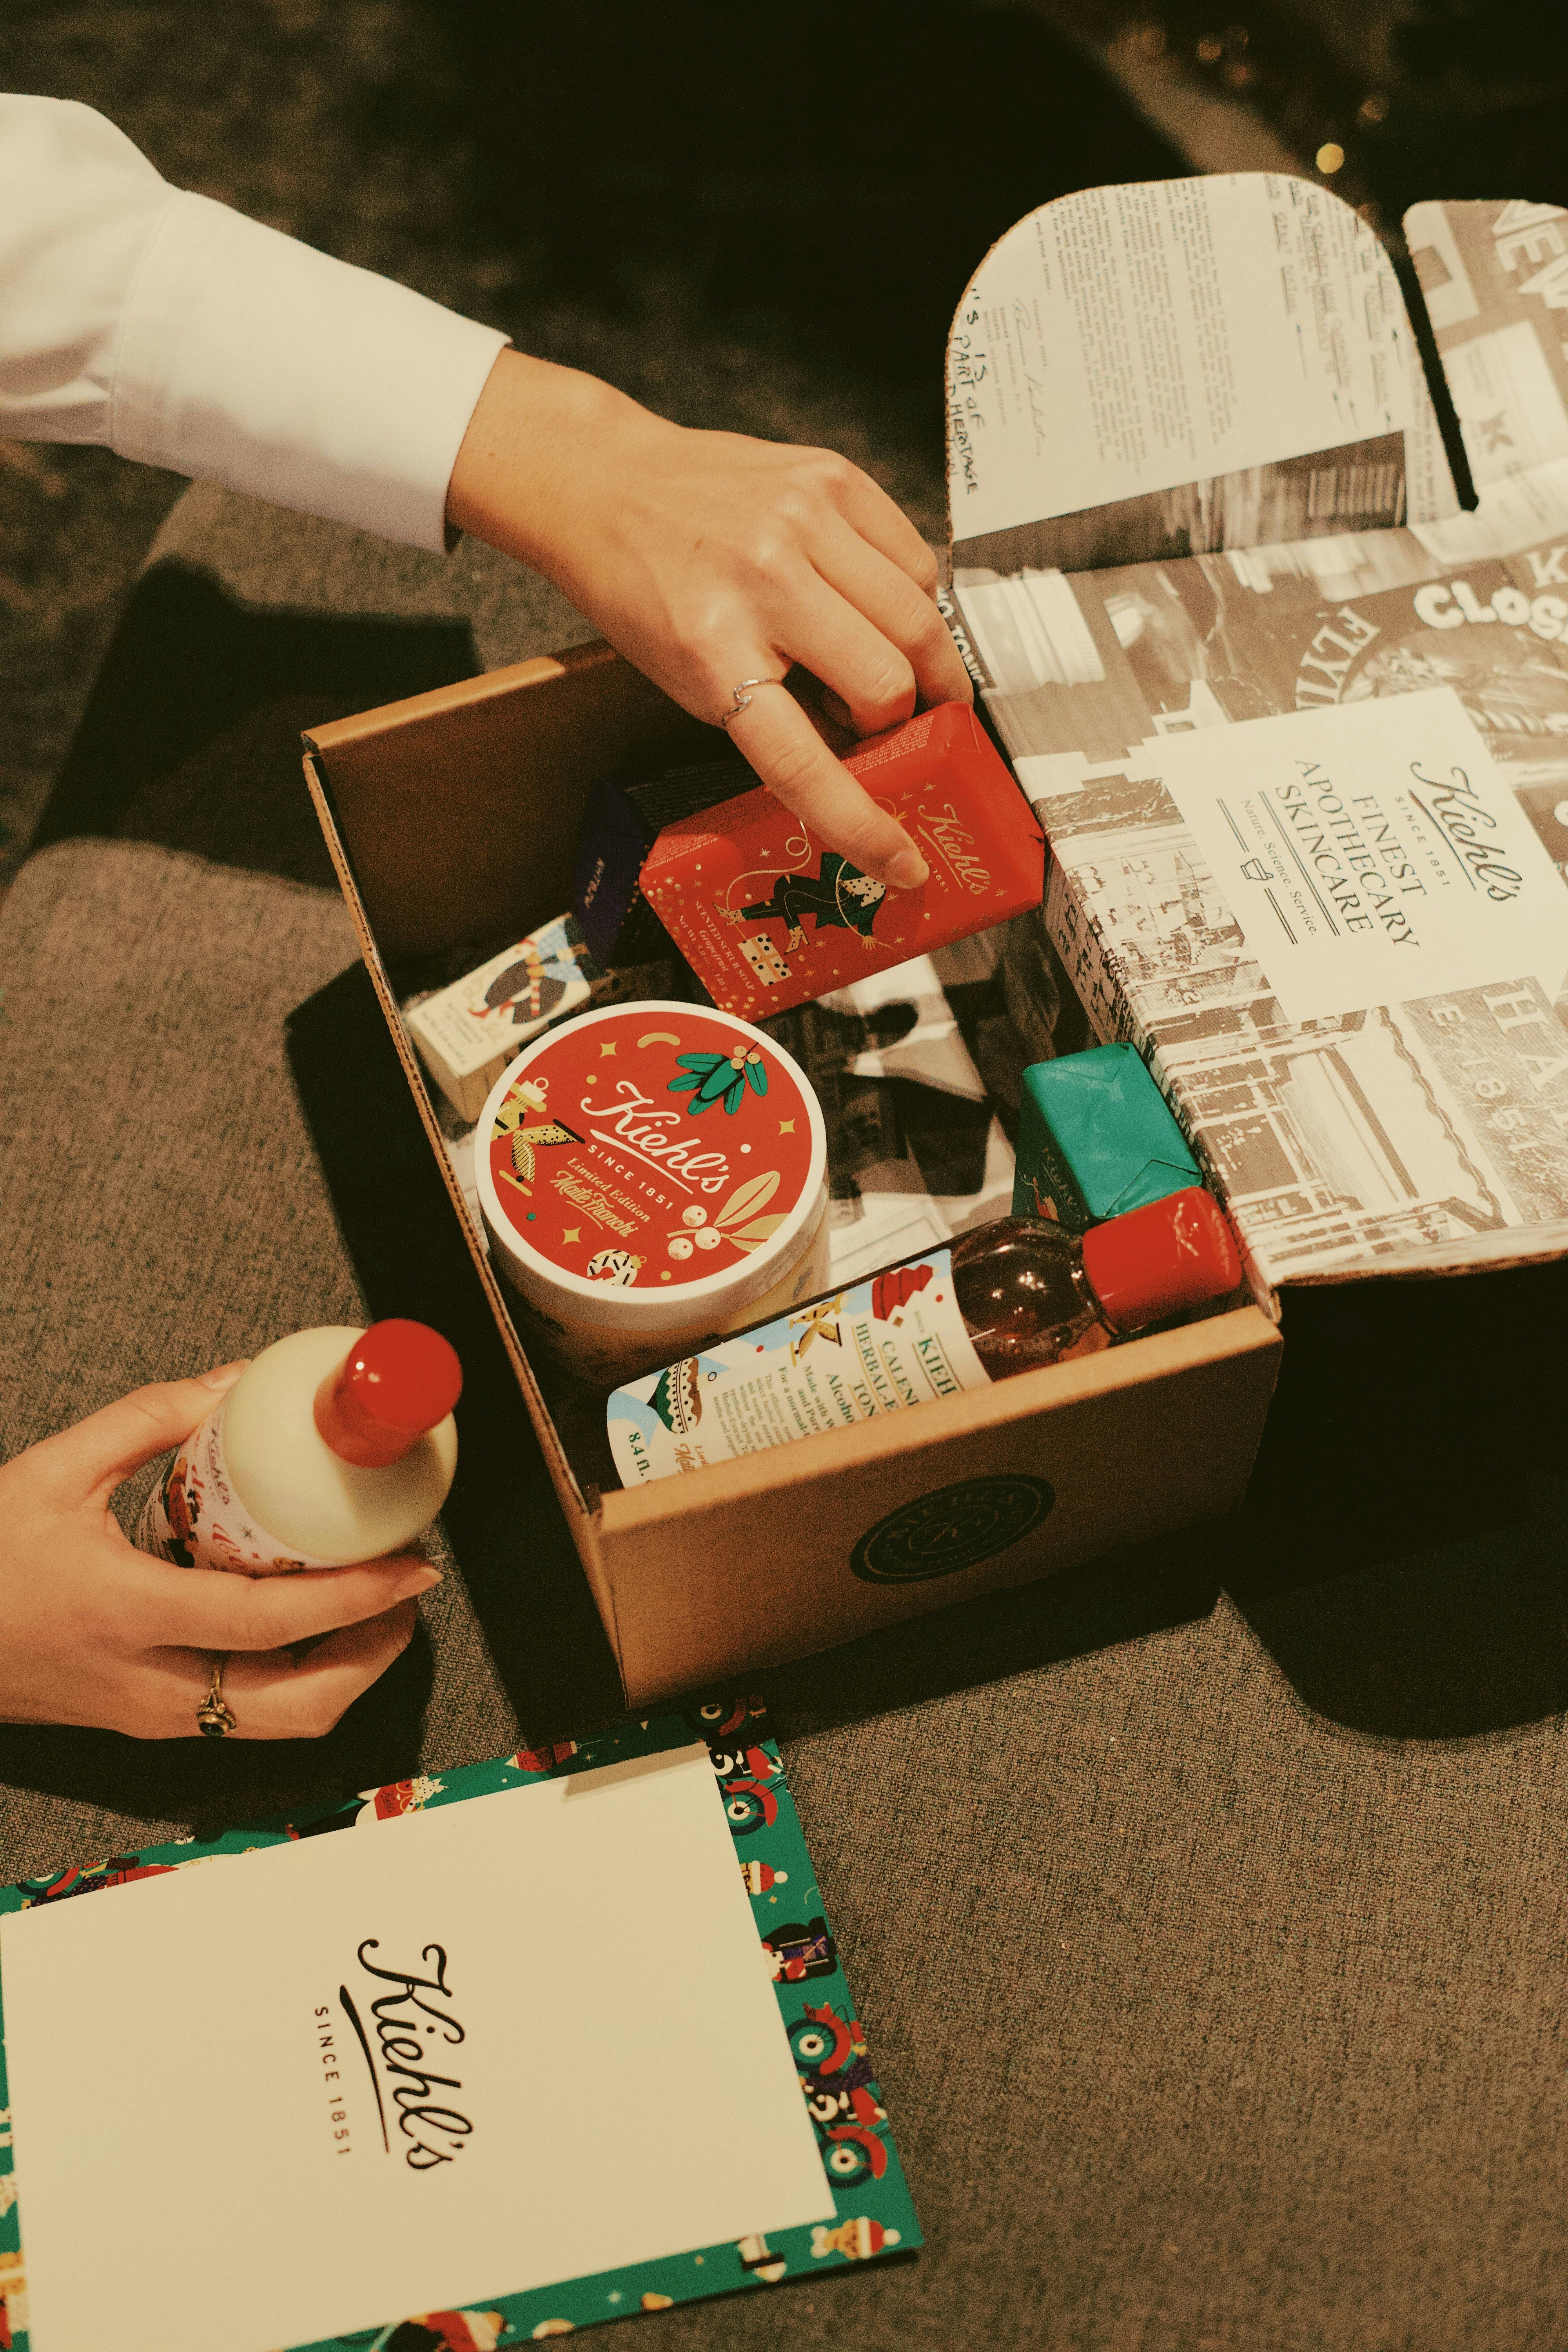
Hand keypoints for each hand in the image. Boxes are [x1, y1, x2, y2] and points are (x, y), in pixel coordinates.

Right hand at [0, 1367, 440, 1738]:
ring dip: (346, 1671)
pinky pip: (247, 1714)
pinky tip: (310, 1626)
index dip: (356, 1597)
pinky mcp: (147, 1724)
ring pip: (282, 1722)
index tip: (412, 1563)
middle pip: (300, 1703)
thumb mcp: (54, 1470)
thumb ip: (149, 1419)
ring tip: (375, 1608)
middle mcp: (149, 1684)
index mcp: (129, 1613)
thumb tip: (237, 1381)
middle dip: (374, 1652)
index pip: (270, 1621)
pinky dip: (301, 1679)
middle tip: (407, 1589)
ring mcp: (150, 1716)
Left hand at [446, 351, 973, 888]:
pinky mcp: (834, 478)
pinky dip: (914, 600)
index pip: (803, 762)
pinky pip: (917, 560)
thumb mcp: (689, 678)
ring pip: (919, 621)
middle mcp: (762, 578)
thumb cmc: (644, 589)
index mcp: (711, 649)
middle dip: (897, 724)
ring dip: (921, 666)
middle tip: (888, 729)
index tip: (901, 864)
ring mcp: (804, 520)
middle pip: (886, 684)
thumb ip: (776, 721)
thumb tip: (863, 760)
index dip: (861, 823)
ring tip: (888, 669)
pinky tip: (880, 607)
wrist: (608, 484)